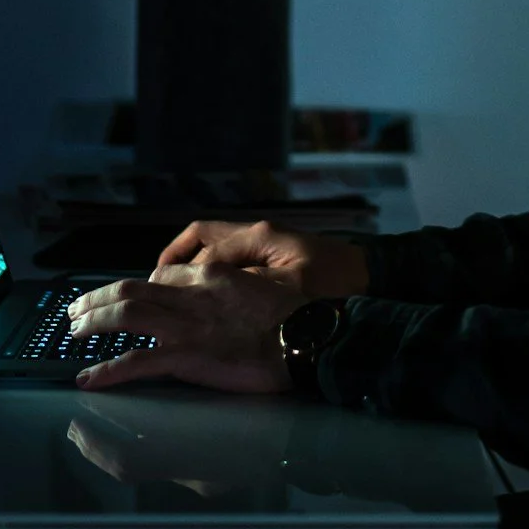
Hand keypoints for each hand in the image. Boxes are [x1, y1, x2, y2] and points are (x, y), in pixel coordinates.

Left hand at [66, 264, 300, 394]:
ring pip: (124, 314)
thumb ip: (234, 288)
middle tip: (77, 308)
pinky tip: (89, 379)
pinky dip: (107, 370)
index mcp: (212, 275)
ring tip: (73, 332)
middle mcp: (191, 294)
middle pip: (130, 288)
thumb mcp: (263, 287)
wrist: (306, 338)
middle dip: (97, 297)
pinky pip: (136, 362)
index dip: (140, 285)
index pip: (164, 273)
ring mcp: (186, 325)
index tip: (128, 296)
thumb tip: (219, 299)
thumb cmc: (295, 318)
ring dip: (92, 322)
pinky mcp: (186, 356)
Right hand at [154, 217, 368, 300]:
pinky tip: (205, 292)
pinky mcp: (272, 255)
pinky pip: (230, 257)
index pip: (209, 253)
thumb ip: (253, 285)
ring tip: (171, 287)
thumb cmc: (337, 282)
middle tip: (156, 282)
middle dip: (175, 256)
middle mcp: (257, 233)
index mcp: (260, 237)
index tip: (163, 294)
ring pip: (214, 244)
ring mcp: (264, 243)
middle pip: (203, 236)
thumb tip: (216, 287)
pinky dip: (210, 268)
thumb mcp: (294, 287)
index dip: (183, 274)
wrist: (372, 275)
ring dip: (190, 261)